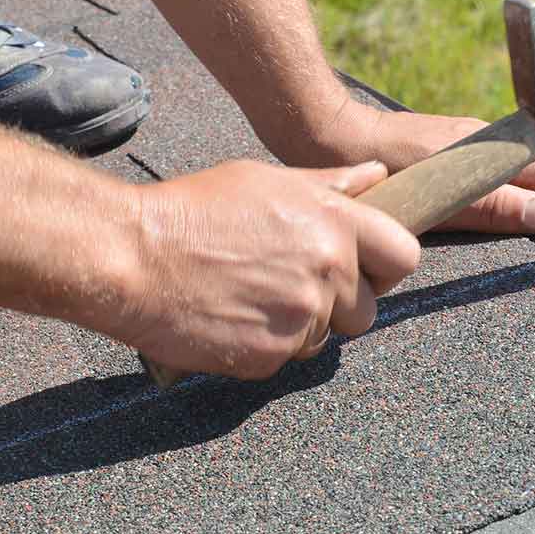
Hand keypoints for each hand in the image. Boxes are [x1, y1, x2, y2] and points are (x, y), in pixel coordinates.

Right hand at [121, 160, 419, 379]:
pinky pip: (286, 357)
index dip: (384, 265)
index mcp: (334, 223)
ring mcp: (301, 318)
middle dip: (340, 305)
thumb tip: (378, 176)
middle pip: (367, 311)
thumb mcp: (266, 181)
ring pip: (324, 336)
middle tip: (292, 285)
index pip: (404, 256)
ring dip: (299, 325)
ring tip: (251, 295)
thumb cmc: (193, 210)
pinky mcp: (271, 356)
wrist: (131, 257)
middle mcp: (328, 272)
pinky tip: (233, 316)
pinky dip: (266, 344)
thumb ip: (330, 185)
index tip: (363, 268)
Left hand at [275, 100, 534, 233]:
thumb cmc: (383, 161)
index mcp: (499, 145)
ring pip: (525, 183)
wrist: (329, 139)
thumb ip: (497, 204)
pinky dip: (518, 209)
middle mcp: (491, 147)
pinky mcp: (452, 168)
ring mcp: (473, 156)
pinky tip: (519, 232)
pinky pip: (498, 189)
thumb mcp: (445, 190)